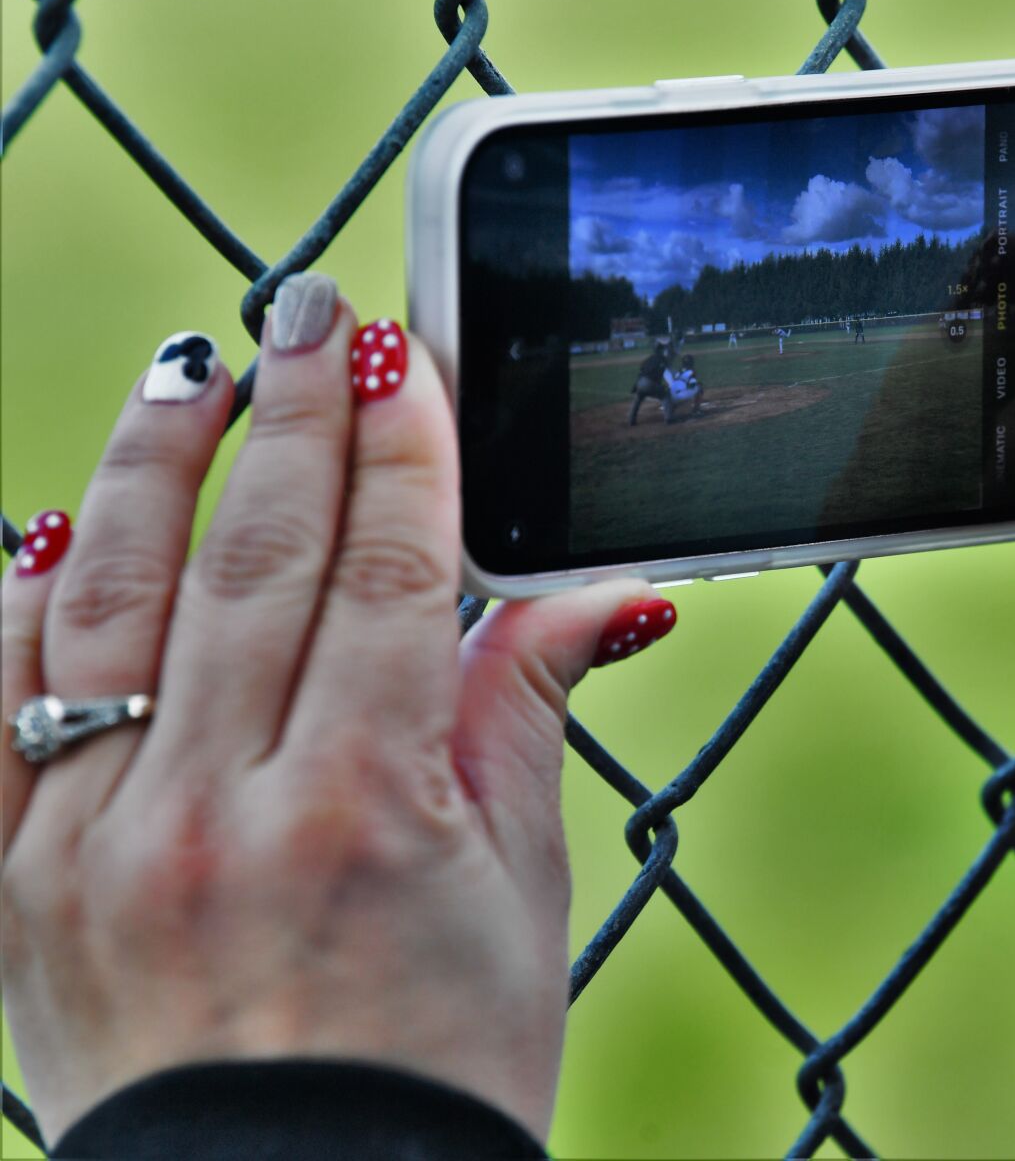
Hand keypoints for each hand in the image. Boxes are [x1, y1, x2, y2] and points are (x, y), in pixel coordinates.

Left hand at [0, 275, 670, 1142]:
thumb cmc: (440, 1065)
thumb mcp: (521, 893)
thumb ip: (525, 715)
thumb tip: (596, 593)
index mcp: (363, 810)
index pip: (382, 572)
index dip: (403, 451)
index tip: (407, 361)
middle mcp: (214, 813)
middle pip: (254, 560)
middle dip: (290, 415)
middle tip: (311, 310)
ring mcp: (93, 848)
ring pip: (112, 606)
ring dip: (153, 469)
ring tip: (189, 370)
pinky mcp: (13, 889)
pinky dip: (15, 609)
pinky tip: (49, 525)